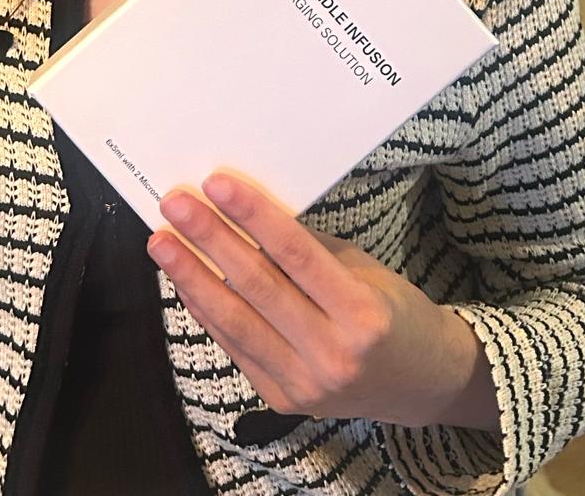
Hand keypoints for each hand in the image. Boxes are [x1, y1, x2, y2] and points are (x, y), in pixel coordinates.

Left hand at [147, 170, 497, 431]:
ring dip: (192, 276)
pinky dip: (206, 310)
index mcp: (362, 314)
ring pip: (236, 321)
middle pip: (258, 286)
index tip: (216, 183)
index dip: (252, 217)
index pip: (295, 255)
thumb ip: (308, 250)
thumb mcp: (364, 270)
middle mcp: (334, 354)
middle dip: (210, 240)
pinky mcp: (284, 401)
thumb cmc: (395, 314)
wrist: (422, 385)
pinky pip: (236, 347)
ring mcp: (306, 384)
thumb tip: (247, 214)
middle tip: (175, 204)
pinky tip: (184, 280)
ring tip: (162, 241)